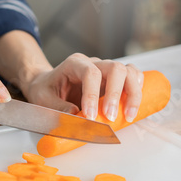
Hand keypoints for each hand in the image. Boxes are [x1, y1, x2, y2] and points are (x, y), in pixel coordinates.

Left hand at [24, 53, 143, 121]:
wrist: (47, 84)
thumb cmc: (45, 90)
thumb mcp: (43, 99)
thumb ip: (58, 107)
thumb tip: (76, 116)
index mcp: (74, 63)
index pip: (90, 73)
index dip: (92, 94)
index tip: (90, 115)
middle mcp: (93, 63)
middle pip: (115, 68)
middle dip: (116, 94)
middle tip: (111, 118)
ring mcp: (105, 70)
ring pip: (128, 71)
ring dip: (132, 93)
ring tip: (128, 116)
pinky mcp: (113, 79)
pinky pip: (132, 76)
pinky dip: (137, 89)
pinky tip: (133, 105)